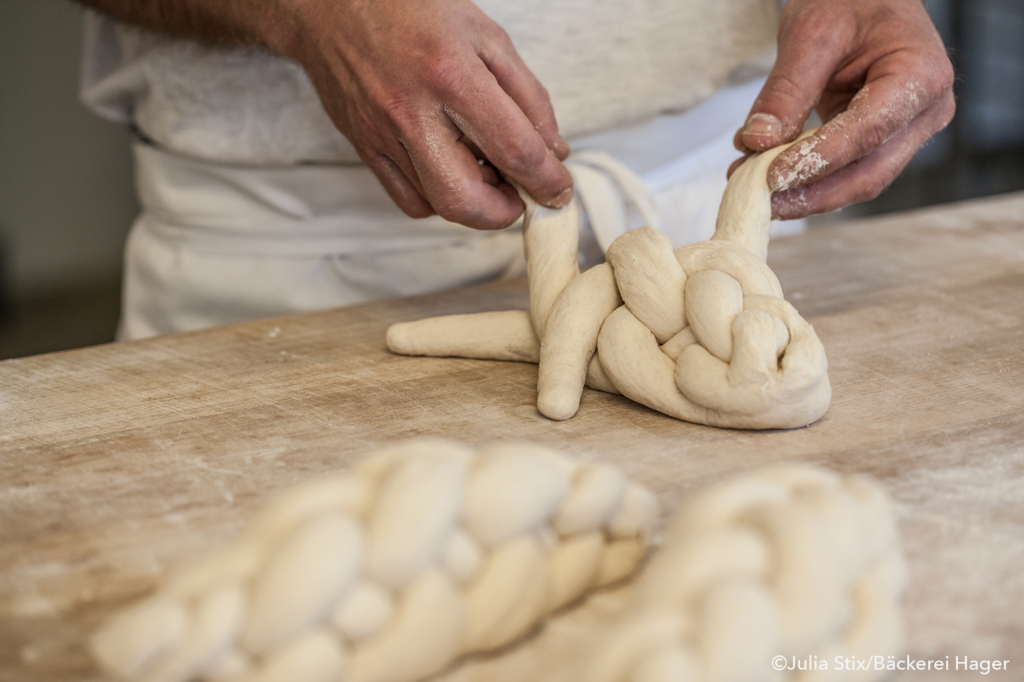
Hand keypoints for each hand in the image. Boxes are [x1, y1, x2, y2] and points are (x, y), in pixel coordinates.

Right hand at [276, 0, 572, 228]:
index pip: (514, 150)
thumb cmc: (411, 9)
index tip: (559, 192)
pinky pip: (409, 200)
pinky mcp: (364, 148)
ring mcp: (382, 135)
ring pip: (438, 205)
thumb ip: (528, 97)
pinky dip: (439, 199)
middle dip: (504, 212)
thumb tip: (553, 152)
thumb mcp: (486, 35)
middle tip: (520, 193)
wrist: (332, 3)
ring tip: (486, 170)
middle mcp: (412, 112)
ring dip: (475, 201)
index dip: (547, 181)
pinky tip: (451, 170)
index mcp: (452, 75)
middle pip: (466, 200)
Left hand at [729, 0, 954, 219]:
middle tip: (757, 199)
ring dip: (803, 194)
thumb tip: (757, 142)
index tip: (770, 177)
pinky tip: (767, 178)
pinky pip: (847, 173)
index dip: (817, 161)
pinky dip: (807, 181)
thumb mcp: (811, 33)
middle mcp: (925, 111)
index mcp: (920, 75)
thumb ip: (786, 90)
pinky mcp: (884, 143)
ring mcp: (908, 132)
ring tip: (751, 186)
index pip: (867, 131)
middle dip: (810, 194)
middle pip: (868, 173)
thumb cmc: (850, 0)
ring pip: (857, 182)